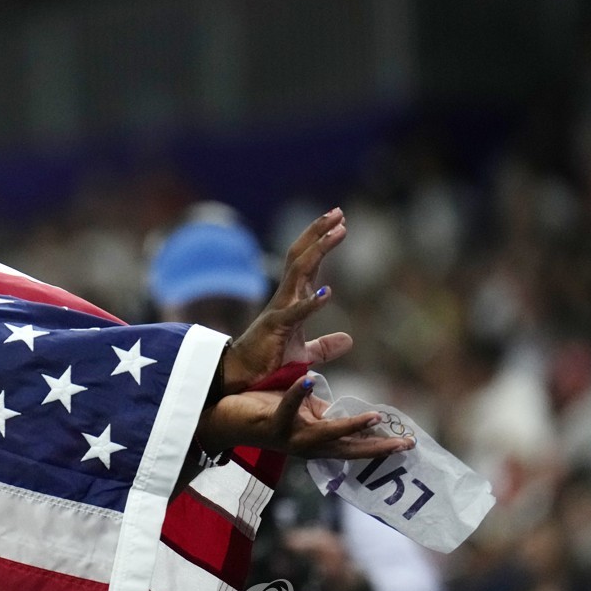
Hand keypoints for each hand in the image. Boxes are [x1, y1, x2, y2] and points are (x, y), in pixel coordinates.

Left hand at [196, 374, 415, 458]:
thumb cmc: (263, 411)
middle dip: (377, 447)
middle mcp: (306, 445)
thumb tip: (352, 410)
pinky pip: (286, 413)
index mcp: (316, 440)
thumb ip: (325, 412)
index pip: (354, 446)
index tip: (409, 443)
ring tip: (375, 417)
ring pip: (324, 436)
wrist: (223, 418)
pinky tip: (309, 379)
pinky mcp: (268, 426)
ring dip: (349, 427)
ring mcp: (288, 438)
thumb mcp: (302, 412)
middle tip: (405, 444)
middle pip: (348, 450)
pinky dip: (297, 397)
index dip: (381, 445)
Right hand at [222, 208, 350, 391]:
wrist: (242, 378)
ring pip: (299, 271)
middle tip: (337, 212)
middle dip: (318, 232)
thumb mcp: (303, 354)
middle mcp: (285, 297)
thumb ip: (324, 347)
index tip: (339, 223)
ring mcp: (279, 309)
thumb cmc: (269, 363)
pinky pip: (297, 311)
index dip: (321, 241)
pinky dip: (313, 301)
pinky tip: (328, 291)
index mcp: (291, 300)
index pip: (307, 263)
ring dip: (320, 248)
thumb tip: (347, 340)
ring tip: (339, 230)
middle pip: (301, 256)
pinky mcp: (276, 327)